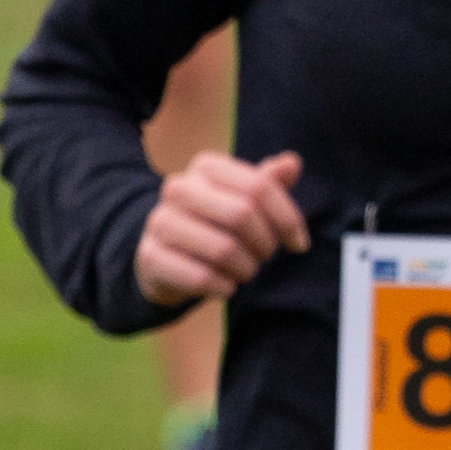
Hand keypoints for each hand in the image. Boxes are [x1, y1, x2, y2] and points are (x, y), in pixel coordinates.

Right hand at [133, 146, 309, 309]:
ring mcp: (160, 221)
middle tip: (265, 256)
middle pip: (242, 214)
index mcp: (206, 167)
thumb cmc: (214, 224)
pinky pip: (201, 278)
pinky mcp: (150, 256)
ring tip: (244, 271)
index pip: (259, 186)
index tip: (299, 244)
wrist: (165, 256)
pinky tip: (225, 286)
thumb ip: (267, 182)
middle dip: (265, 244)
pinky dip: (223, 287)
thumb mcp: (242, 200)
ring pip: (223, 249)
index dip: (288, 219)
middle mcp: (179, 187)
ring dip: (245, 269)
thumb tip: (293, 162)